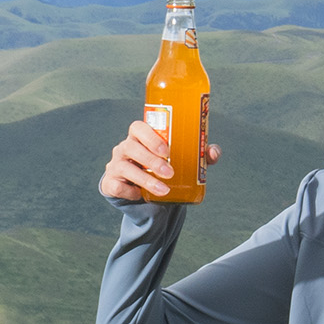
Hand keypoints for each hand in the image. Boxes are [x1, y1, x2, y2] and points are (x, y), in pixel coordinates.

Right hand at [100, 120, 224, 200]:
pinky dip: (129, 191)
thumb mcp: (180, 160)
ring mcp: (115, 165)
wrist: (143, 194)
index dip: (150, 136)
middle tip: (170, 172)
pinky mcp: (110, 183)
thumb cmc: (162, 168)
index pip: (138, 127)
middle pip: (131, 147)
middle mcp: (124, 148)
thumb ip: (199, 155)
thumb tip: (213, 152)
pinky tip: (140, 195)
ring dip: (145, 179)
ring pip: (124, 167)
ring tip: (164, 190)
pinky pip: (116, 186)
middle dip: (151, 160)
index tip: (167, 150)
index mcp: (140, 137)